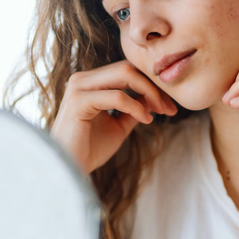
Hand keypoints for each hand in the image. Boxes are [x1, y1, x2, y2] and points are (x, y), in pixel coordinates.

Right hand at [50, 60, 176, 173]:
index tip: (169, 105)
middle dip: (153, 85)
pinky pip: (117, 96)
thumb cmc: (90, 150)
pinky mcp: (78, 101)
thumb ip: (135, 107)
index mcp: (90, 82)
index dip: (151, 83)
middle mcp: (82, 79)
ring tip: (161, 111)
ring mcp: (78, 87)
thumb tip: (155, 96)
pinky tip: (146, 119)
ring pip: (124, 74)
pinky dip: (136, 106)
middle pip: (128, 67)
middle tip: (169, 107)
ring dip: (149, 92)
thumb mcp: (119, 125)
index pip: (126, 70)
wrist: (69, 170)